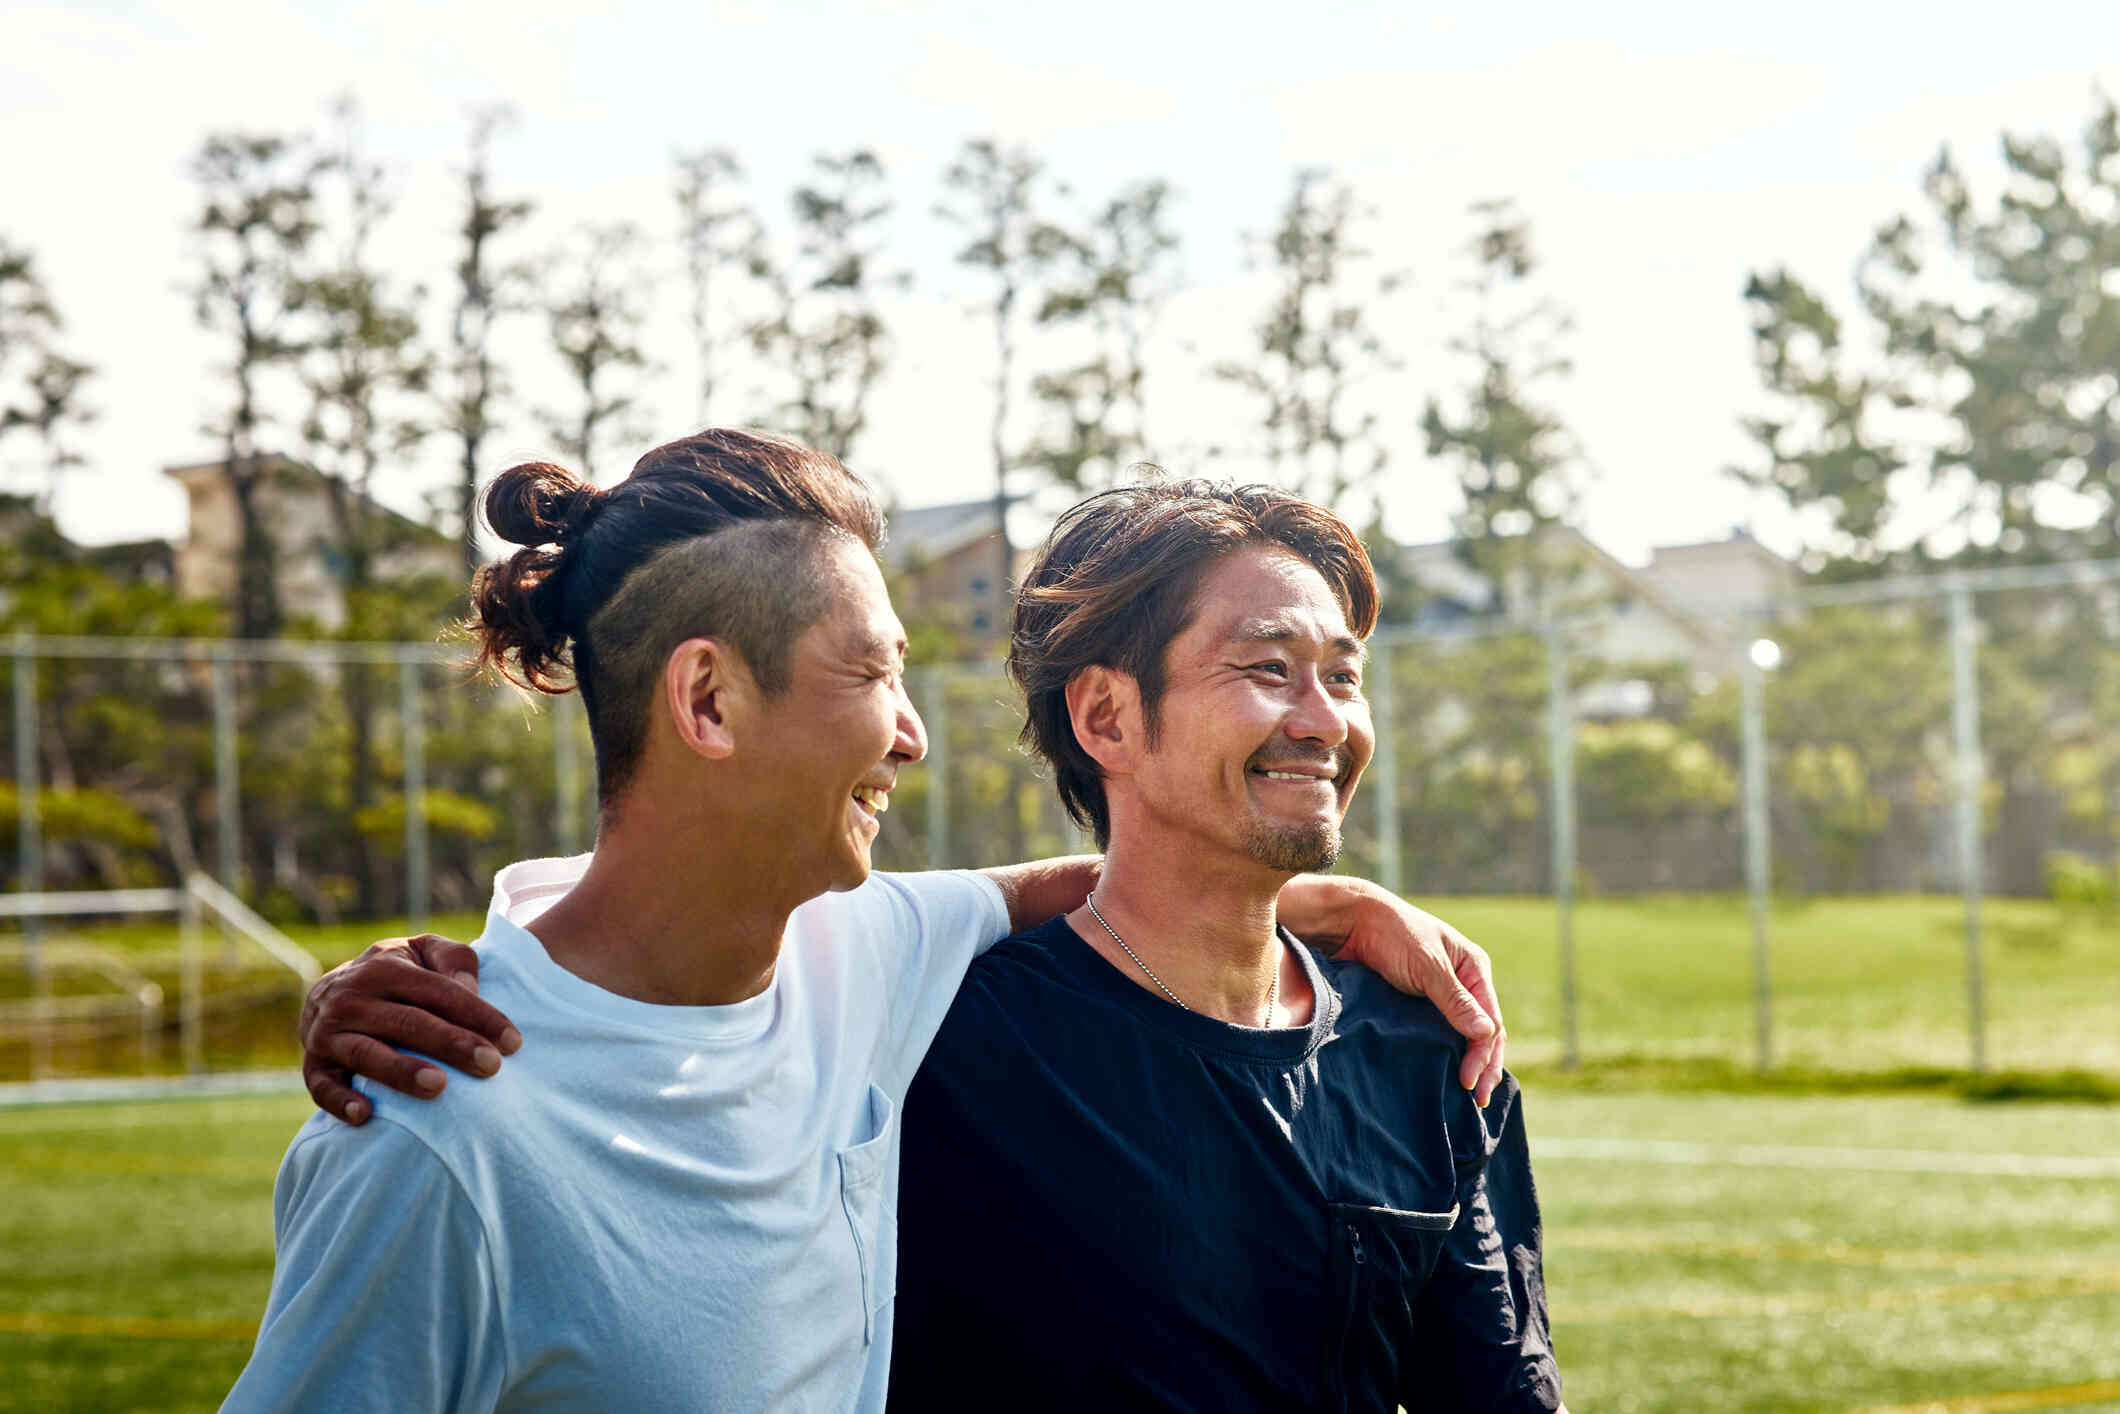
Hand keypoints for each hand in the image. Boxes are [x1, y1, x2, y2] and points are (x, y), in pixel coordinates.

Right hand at [299, 935, 522, 1125]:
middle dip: (452, 1044)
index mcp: (385, 967)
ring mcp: (327, 1034)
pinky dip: (339, 1101)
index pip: (439, 992)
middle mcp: (351, 998)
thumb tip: (469, 989)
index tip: (513, 1042)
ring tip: (439, 1086)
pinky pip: (321, 1086)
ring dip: (401, 1071)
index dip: (478, 1015)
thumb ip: (453, 959)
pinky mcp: (313, 1066)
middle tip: (491, 1065)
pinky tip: (366, 1115)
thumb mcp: (425, 952)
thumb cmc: (399, 973)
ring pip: (366, 1054)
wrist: (335, 990)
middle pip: (407, 1022)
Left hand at [1341, 893, 1504, 1105]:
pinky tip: (1444, 1073)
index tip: (1470, 1082)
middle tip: (1478, 1100)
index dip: (1484, 1055)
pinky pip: (1439, 1032)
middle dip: (1484, 1066)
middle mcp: (1463, 983)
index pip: (1491, 1021)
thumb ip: (1455, 1000)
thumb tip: (1487, 1034)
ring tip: (1467, 1097)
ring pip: (1462, 1035)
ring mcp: (1441, 994)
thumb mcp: (1426, 966)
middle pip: (1483, 1032)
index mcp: (1474, 969)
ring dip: (1467, 1062)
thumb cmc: (1392, 934)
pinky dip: (1445, 1052)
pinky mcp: (1418, 1003)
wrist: (1351, 922)